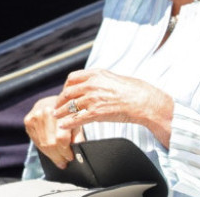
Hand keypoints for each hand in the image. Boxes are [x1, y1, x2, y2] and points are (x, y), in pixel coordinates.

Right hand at [24, 95, 84, 168]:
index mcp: (62, 111)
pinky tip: (49, 150)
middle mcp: (47, 112)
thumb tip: (78, 152)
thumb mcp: (78, 121)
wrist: (55, 100)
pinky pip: (35, 140)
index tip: (69, 158)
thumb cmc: (69, 112)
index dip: (65, 151)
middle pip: (51, 143)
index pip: (61, 138)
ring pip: (43, 144)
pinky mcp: (28, 120)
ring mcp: (36, 116)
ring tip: (58, 159)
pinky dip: (43, 148)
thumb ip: (78, 136)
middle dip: (58, 156)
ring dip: (51, 155)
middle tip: (63, 162)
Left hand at [53, 69, 173, 146]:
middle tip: (57, 106)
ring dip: (60, 112)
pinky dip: (67, 123)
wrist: (143, 101)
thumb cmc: (133, 90)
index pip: (73, 78)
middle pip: (68, 92)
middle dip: (60, 100)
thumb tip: (95, 84)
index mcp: (96, 74)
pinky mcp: (95, 113)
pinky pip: (76, 118)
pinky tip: (64, 125)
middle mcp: (92, 84)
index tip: (65, 92)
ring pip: (69, 105)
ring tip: (57, 116)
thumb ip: (102, 80)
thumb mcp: (114, 78)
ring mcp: (92, 99)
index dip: (66, 86)